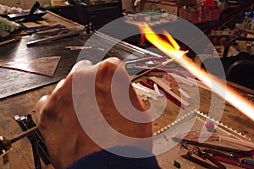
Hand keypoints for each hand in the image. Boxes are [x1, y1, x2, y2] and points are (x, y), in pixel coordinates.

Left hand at [35, 57, 151, 168]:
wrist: (106, 167)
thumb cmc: (125, 144)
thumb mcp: (137, 110)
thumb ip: (123, 93)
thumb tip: (119, 93)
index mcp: (108, 72)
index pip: (111, 64)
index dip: (113, 78)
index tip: (112, 85)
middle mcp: (82, 77)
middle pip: (85, 70)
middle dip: (92, 83)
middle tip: (99, 101)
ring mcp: (62, 93)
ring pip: (66, 85)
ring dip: (74, 96)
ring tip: (84, 116)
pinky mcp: (47, 111)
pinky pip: (48, 101)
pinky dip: (57, 108)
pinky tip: (68, 119)